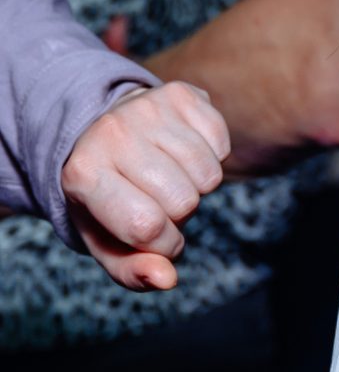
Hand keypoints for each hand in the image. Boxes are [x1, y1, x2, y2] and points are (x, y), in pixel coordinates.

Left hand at [61, 82, 230, 291]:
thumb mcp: (106, 241)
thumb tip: (166, 279)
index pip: (146, 226)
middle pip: (183, 201)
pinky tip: (182, 152)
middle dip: (179, 212)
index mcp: (83, 174)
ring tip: (169, 175)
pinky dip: (211, 156)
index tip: (152, 236)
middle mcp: (111, 133)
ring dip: (196, 185)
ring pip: (209, 174)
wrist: (99, 132)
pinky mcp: (179, 93)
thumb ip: (131, 270)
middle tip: (157, 198)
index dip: (163, 243)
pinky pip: (222, 144)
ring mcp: (146, 107)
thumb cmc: (107, 197)